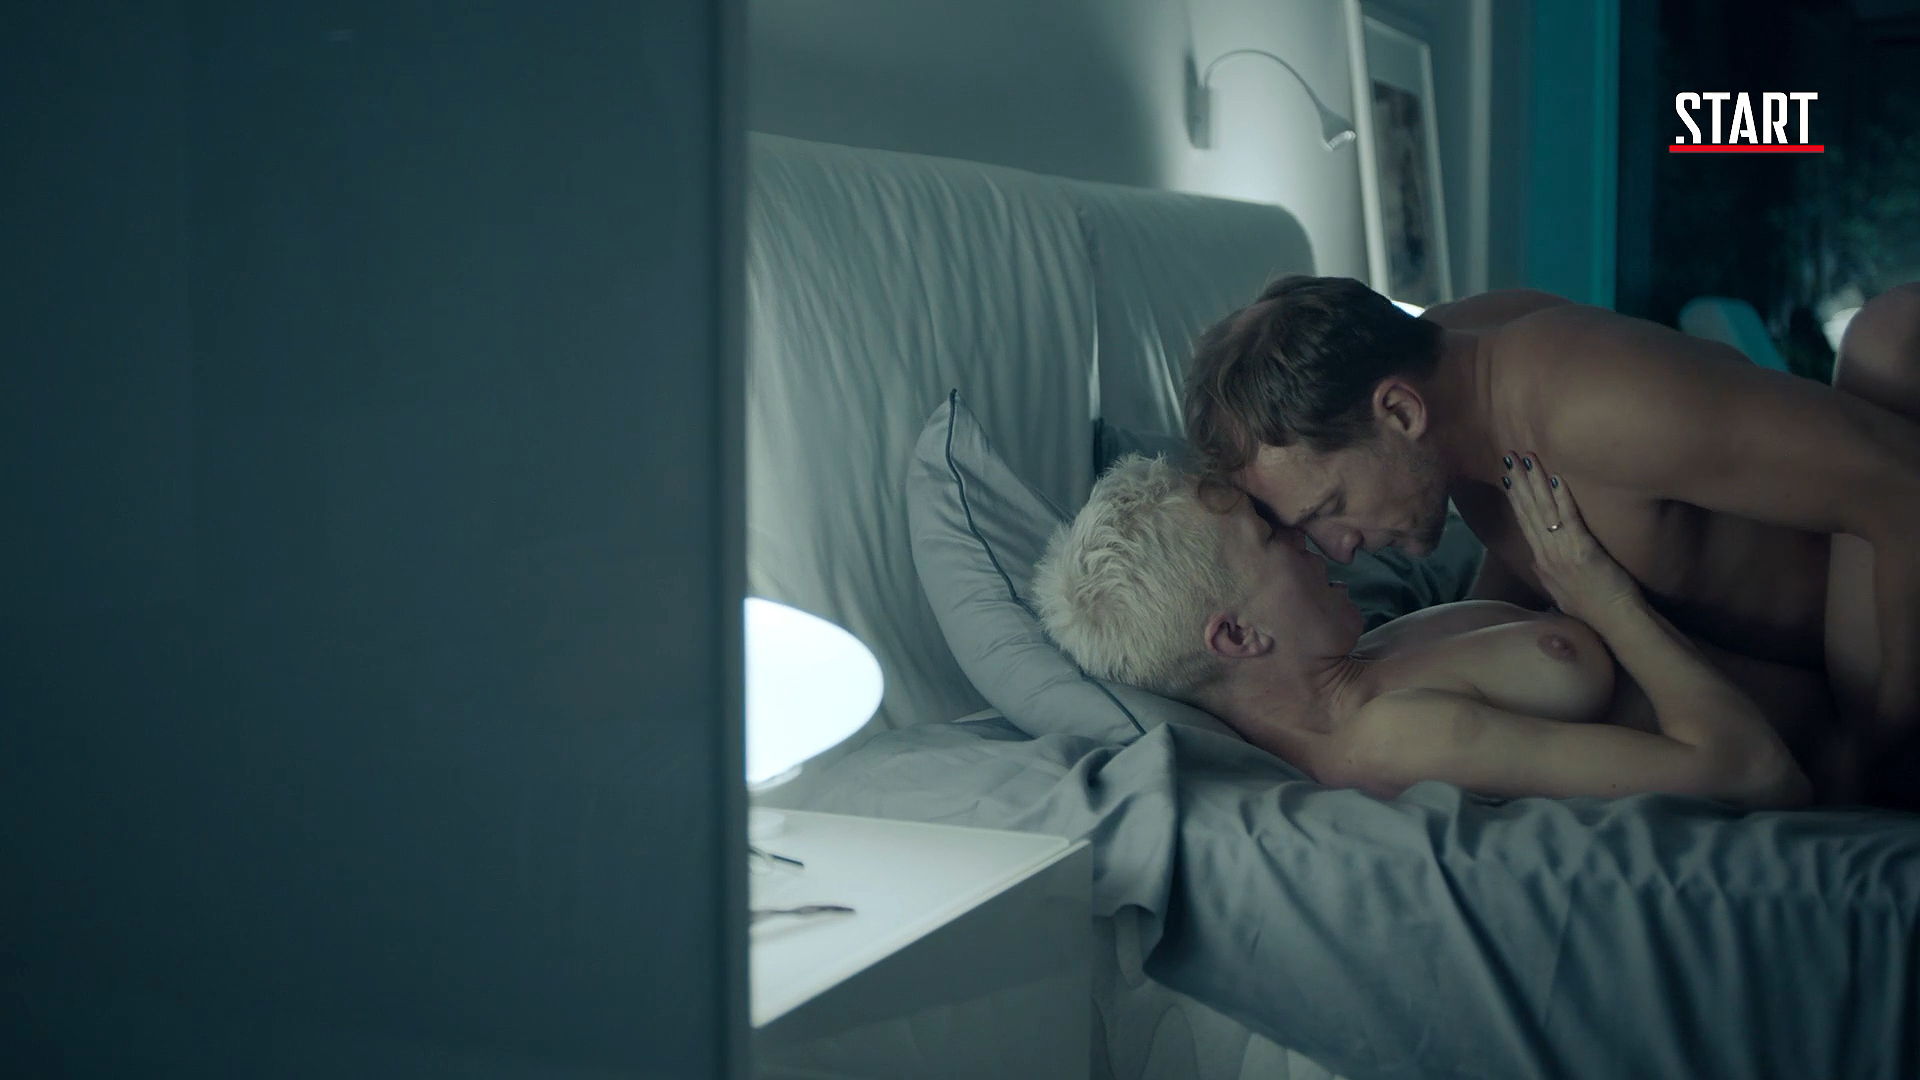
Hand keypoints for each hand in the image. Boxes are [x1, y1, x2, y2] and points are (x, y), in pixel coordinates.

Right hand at [1502, 451, 1639, 622]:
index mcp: (1542, 563)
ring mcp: (1562, 552)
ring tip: (1528, 459)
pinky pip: (1569, 519)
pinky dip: (1562, 498)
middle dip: (1519, 482)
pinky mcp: (1583, 551)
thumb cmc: (1593, 610)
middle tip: (1510, 457)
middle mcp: (1547, 555)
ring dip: (1534, 483)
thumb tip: (1537, 562)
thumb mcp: (1560, 594)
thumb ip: (1547, 575)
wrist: (1614, 621)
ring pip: (1544, 510)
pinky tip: (1556, 479)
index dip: (1515, 499)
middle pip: (1529, 512)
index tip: (1508, 477)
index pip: (1525, 523)